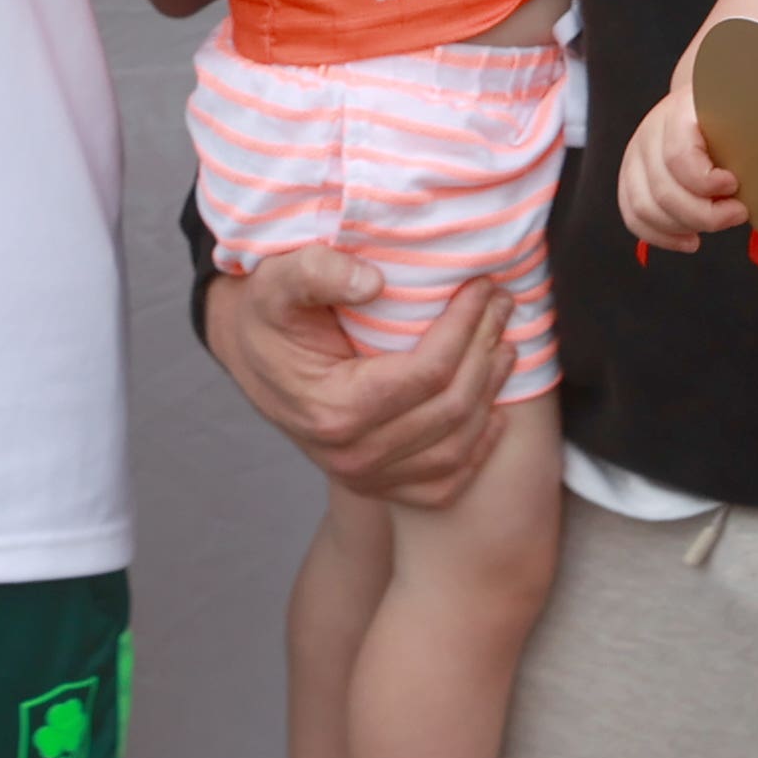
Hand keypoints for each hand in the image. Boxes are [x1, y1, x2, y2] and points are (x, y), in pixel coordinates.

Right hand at [204, 246, 507, 507]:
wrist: (252, 355)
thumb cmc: (270, 315)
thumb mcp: (277, 281)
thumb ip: (317, 271)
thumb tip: (373, 281)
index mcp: (333, 409)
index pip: (427, 372)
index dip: (465, 327)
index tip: (482, 287)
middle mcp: (352, 455)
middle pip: (450, 409)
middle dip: (485, 350)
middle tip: (503, 305)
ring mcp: (366, 477)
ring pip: (457, 447)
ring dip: (490, 394)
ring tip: (504, 345)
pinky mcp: (378, 486)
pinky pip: (444, 484)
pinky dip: (477, 452)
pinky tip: (493, 413)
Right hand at [615, 77, 747, 250]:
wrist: (706, 102)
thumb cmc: (732, 115)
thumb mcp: (745, 118)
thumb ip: (752, 143)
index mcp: (679, 112)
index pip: (679, 156)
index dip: (707, 181)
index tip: (735, 184)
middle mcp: (650, 133)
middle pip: (664, 190)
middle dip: (704, 214)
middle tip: (737, 213)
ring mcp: (636, 157)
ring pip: (645, 208)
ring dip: (683, 226)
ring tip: (715, 226)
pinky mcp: (631, 178)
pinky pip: (634, 216)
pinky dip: (661, 236)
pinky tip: (689, 240)